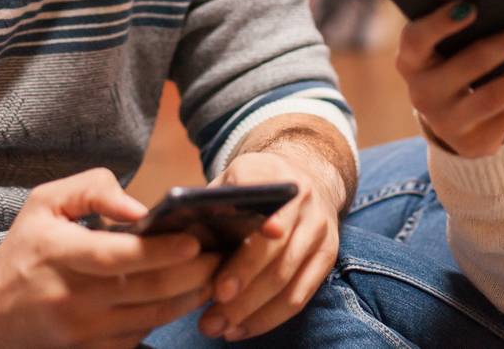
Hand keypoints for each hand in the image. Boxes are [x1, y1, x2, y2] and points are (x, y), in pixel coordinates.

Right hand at [0, 167, 219, 348]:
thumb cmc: (25, 248)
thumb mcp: (46, 202)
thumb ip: (93, 189)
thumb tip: (139, 208)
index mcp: (59, 255)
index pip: (118, 257)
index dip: (161, 251)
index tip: (195, 240)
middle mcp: (71, 298)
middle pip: (145, 290)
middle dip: (192, 274)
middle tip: (221, 256)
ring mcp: (81, 332)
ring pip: (150, 318)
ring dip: (189, 297)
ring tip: (214, 275)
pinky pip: (139, 337)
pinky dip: (165, 318)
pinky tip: (184, 297)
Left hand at [197, 149, 341, 340]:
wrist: (303, 177)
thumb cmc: (251, 186)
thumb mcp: (227, 183)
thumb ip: (206, 208)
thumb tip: (175, 242)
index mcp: (270, 173)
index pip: (258, 211)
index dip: (244, 247)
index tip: (221, 284)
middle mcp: (303, 198)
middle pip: (274, 251)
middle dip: (241, 287)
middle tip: (210, 315)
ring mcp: (320, 228)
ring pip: (287, 279)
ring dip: (251, 311)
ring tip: (218, 329)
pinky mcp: (328, 255)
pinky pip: (300, 296)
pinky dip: (269, 318)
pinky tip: (241, 329)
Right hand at [396, 1, 503, 157]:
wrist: (453, 122)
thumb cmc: (456, 65)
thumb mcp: (448, 50)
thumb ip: (466, 29)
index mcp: (411, 61)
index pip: (416, 40)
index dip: (440, 23)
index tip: (471, 5)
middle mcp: (423, 93)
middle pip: (469, 64)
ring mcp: (447, 122)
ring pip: (493, 96)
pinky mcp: (472, 143)